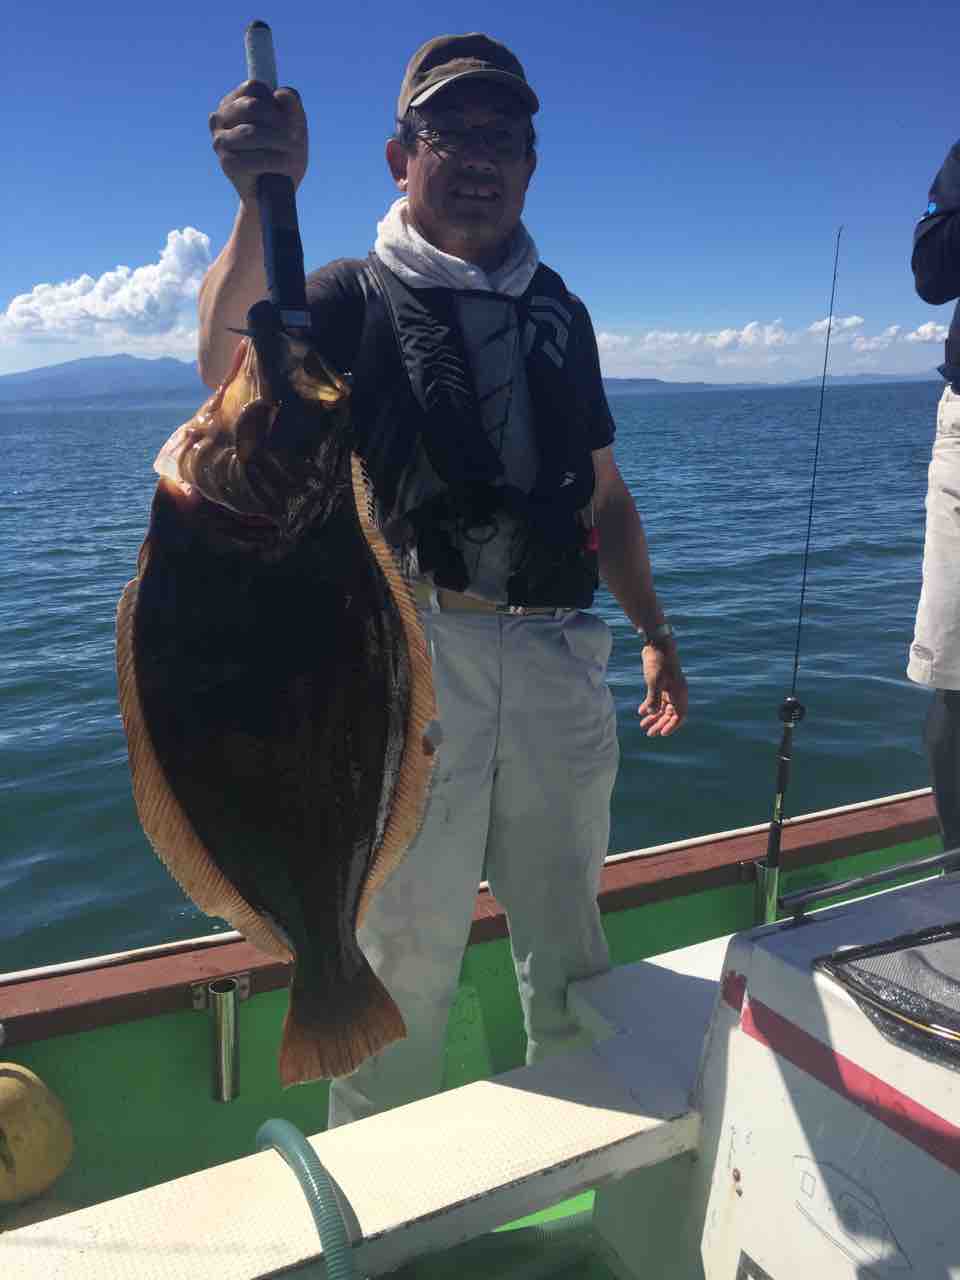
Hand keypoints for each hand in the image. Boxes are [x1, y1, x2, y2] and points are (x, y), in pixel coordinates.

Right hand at [209, 80, 307, 200]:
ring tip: (292, 153)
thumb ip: (292, 105)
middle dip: (280, 124)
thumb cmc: (285, 154)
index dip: (276, 102)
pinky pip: (255, 158)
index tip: (285, 120)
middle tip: (293, 140)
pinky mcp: (227, 164)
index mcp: (233, 103)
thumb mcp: (294, 126)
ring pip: (253, 132)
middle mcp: (220, 119)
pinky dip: (276, 161)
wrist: (276, 194)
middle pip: (254, 106)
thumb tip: (280, 94)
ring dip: (280, 143)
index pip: (254, 87)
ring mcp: (220, 142)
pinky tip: (284, 166)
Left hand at [638, 642, 687, 736]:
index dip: (671, 726)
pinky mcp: (662, 684)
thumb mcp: (654, 680)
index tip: (661, 733)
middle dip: (660, 724)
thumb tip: (652, 713)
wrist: (656, 643)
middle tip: (648, 733)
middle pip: (670, 714)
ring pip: (663, 708)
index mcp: (679, 692)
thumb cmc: (657, 661)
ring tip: (643, 726)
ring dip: (654, 717)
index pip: (679, 715)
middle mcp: (677, 692)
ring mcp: (669, 688)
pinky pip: (657, 700)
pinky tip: (640, 712)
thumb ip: (653, 698)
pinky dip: (650, 706)